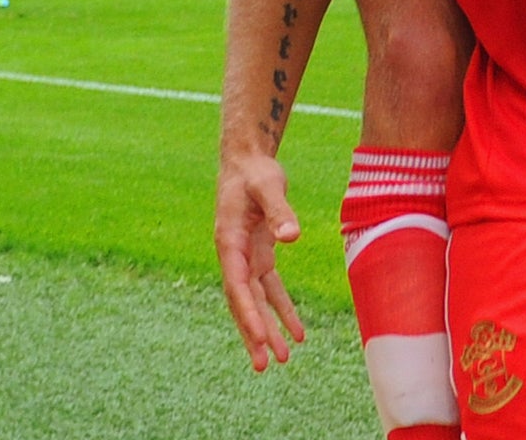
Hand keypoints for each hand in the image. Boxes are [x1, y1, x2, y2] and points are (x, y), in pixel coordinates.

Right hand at [215, 152, 306, 371]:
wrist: (248, 160)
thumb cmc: (255, 172)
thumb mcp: (267, 186)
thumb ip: (278, 211)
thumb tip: (292, 237)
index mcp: (228, 243)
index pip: (238, 286)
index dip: (248, 314)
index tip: (259, 338)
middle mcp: (234, 256)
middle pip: (243, 303)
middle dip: (254, 334)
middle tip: (264, 365)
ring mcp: (246, 258)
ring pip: (256, 301)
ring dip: (268, 328)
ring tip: (284, 358)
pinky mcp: (260, 255)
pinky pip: (270, 289)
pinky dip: (282, 309)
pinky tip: (297, 331)